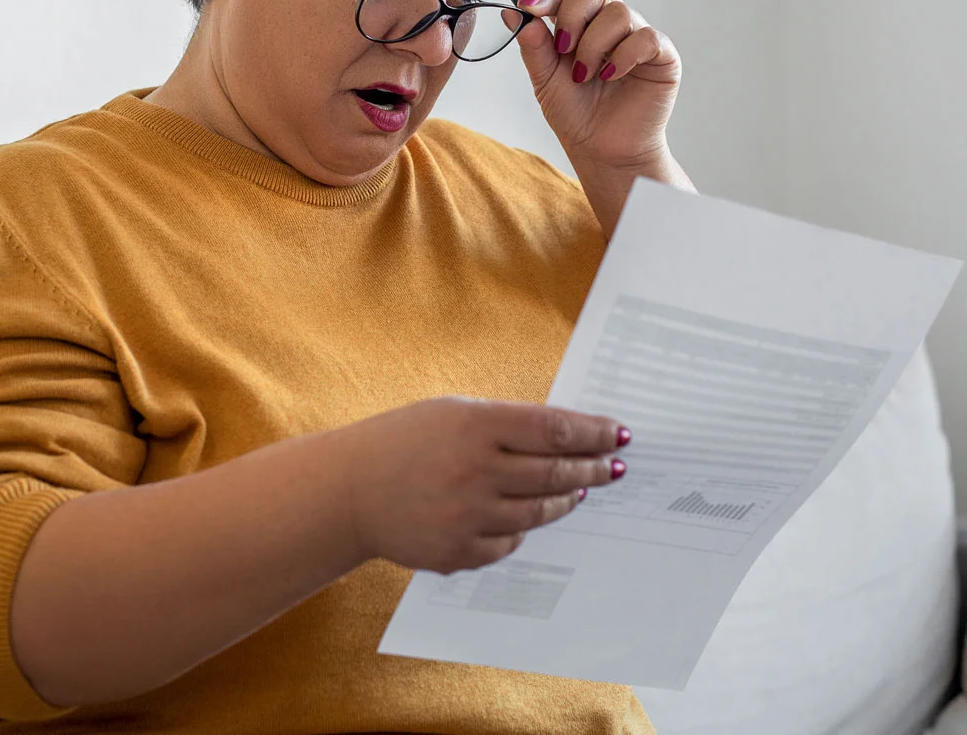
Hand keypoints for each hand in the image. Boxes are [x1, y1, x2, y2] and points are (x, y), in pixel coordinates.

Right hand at [331, 397, 628, 573]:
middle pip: (555, 473)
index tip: (618, 434)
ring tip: (579, 489)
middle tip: (613, 467)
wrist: (348, 491)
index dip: (593, 433)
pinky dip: (523, 529)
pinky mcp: (459, 552)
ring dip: (566, 499)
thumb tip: (567, 437)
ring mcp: (468, 516)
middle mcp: (475, 471)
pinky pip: (511, 543)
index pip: (554, 430)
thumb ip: (506, 423)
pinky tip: (529, 516)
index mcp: (475, 425)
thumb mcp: (453, 413)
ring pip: (539, 512)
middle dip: (593, 469)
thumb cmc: (405, 442)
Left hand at [516, 0, 681, 172]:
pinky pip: (646, 38)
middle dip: (573, 12)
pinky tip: (610, 76)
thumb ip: (533, 45)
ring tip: (584, 76)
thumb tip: (512, 13)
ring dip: (594, 45)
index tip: (529, 8)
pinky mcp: (662, 56)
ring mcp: (638, 36)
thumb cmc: (577, 114)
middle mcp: (611, 24)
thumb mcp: (545, 79)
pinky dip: (623, 56)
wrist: (601, 150)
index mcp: (583, 23)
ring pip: (619, 13)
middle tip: (563, 47)